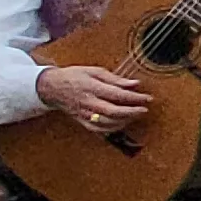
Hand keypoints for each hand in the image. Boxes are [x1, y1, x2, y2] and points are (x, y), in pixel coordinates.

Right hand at [36, 63, 151, 132]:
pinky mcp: (82, 121)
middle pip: (114, 111)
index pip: (117, 95)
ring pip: (108, 123)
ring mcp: (84, 114)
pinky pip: (99, 130)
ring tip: (135, 115)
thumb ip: (115, 79)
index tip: (148, 98)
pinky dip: (113, 129)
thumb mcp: (94, 71)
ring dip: (125, 121)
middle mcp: (88, 102)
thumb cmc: (74, 76)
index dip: (135, 98)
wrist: (52, 87)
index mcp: (92, 87)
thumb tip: (134, 84)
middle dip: (132, 112)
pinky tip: (122, 123)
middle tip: (144, 109)